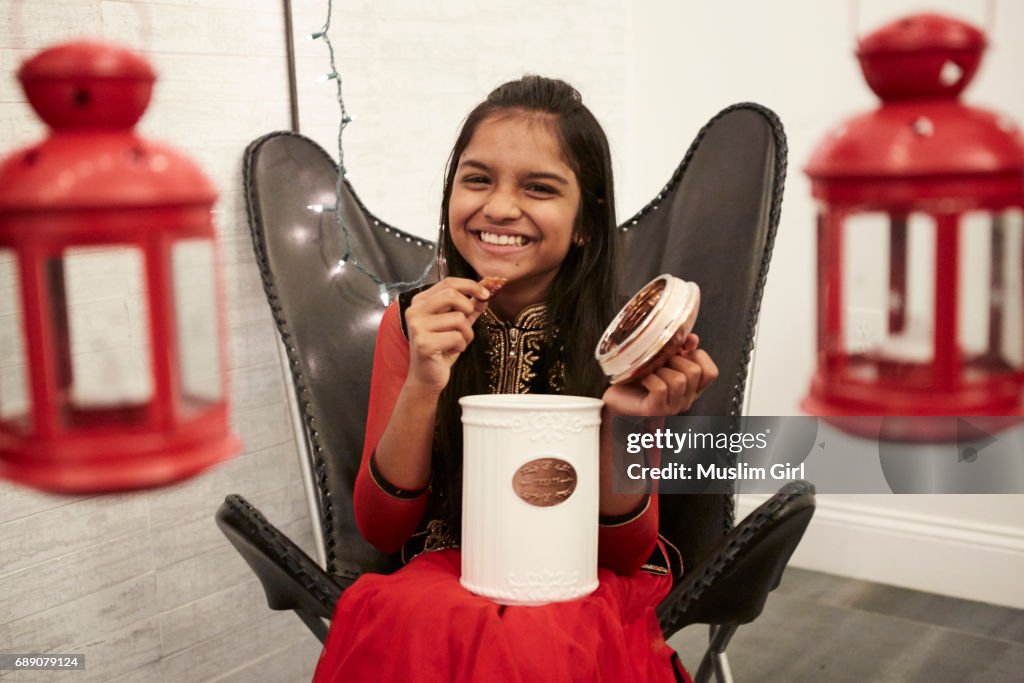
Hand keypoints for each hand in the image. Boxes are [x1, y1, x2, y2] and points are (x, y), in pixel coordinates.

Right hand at [404, 277, 490, 392]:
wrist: (427, 377)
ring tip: (457, 342)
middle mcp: (415, 311)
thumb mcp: (456, 324)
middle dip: (468, 308)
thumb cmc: (441, 348)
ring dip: (466, 333)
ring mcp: (417, 327)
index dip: (471, 285)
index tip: (485, 293)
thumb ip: (469, 307)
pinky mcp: (424, 343)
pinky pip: (456, 337)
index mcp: (421, 301)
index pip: (448, 282)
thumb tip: (485, 293)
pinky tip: (450, 351)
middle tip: (467, 322)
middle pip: (452, 294)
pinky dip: (461, 346)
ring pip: (458, 318)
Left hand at [601, 334, 718, 416]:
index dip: (698, 356)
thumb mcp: (662, 362)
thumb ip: (680, 350)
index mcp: (692, 388)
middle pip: (695, 372)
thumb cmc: (638, 381)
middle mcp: (686, 400)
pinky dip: (650, 378)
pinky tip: (642, 379)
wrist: (616, 400)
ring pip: (679, 380)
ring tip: (651, 372)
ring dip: (661, 370)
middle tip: (661, 362)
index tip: (681, 351)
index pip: (711, 372)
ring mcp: (672, 408)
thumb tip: (692, 338)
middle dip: (675, 360)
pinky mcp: (656, 411)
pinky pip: (660, 388)